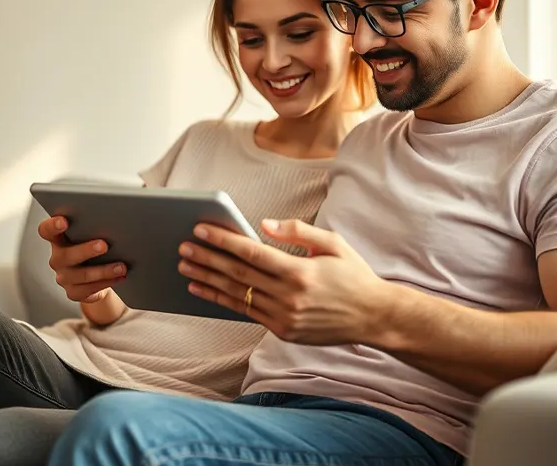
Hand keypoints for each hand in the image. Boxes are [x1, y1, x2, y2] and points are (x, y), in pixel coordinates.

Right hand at [37, 216, 127, 302]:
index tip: (64, 221)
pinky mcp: (73, 292)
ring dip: (103, 271)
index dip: (52, 226)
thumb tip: (115, 221)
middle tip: (103, 245)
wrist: (99, 274)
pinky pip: (88, 289)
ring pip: (80, 275)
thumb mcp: (93, 236)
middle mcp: (58, 258)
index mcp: (59, 239)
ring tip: (120, 267)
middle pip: (65, 255)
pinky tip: (119, 277)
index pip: (47, 231)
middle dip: (85, 250)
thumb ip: (95, 228)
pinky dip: (106, 283)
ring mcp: (64, 276)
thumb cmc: (95, 249)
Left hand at [177, 219, 390, 344]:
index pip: (251, 252)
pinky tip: (206, 290)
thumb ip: (296, 231)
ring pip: (237, 295)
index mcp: (300, 271)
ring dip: (208, 280)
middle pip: (237, 274)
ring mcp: (284, 317)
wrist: (374, 317)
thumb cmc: (354, 275)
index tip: (200, 230)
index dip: (223, 240)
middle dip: (207, 259)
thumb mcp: (332, 243)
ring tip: (186, 268)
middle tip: (183, 247)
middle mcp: (288, 296)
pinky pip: (246, 312)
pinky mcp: (283, 331)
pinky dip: (223, 301)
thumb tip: (263, 225)